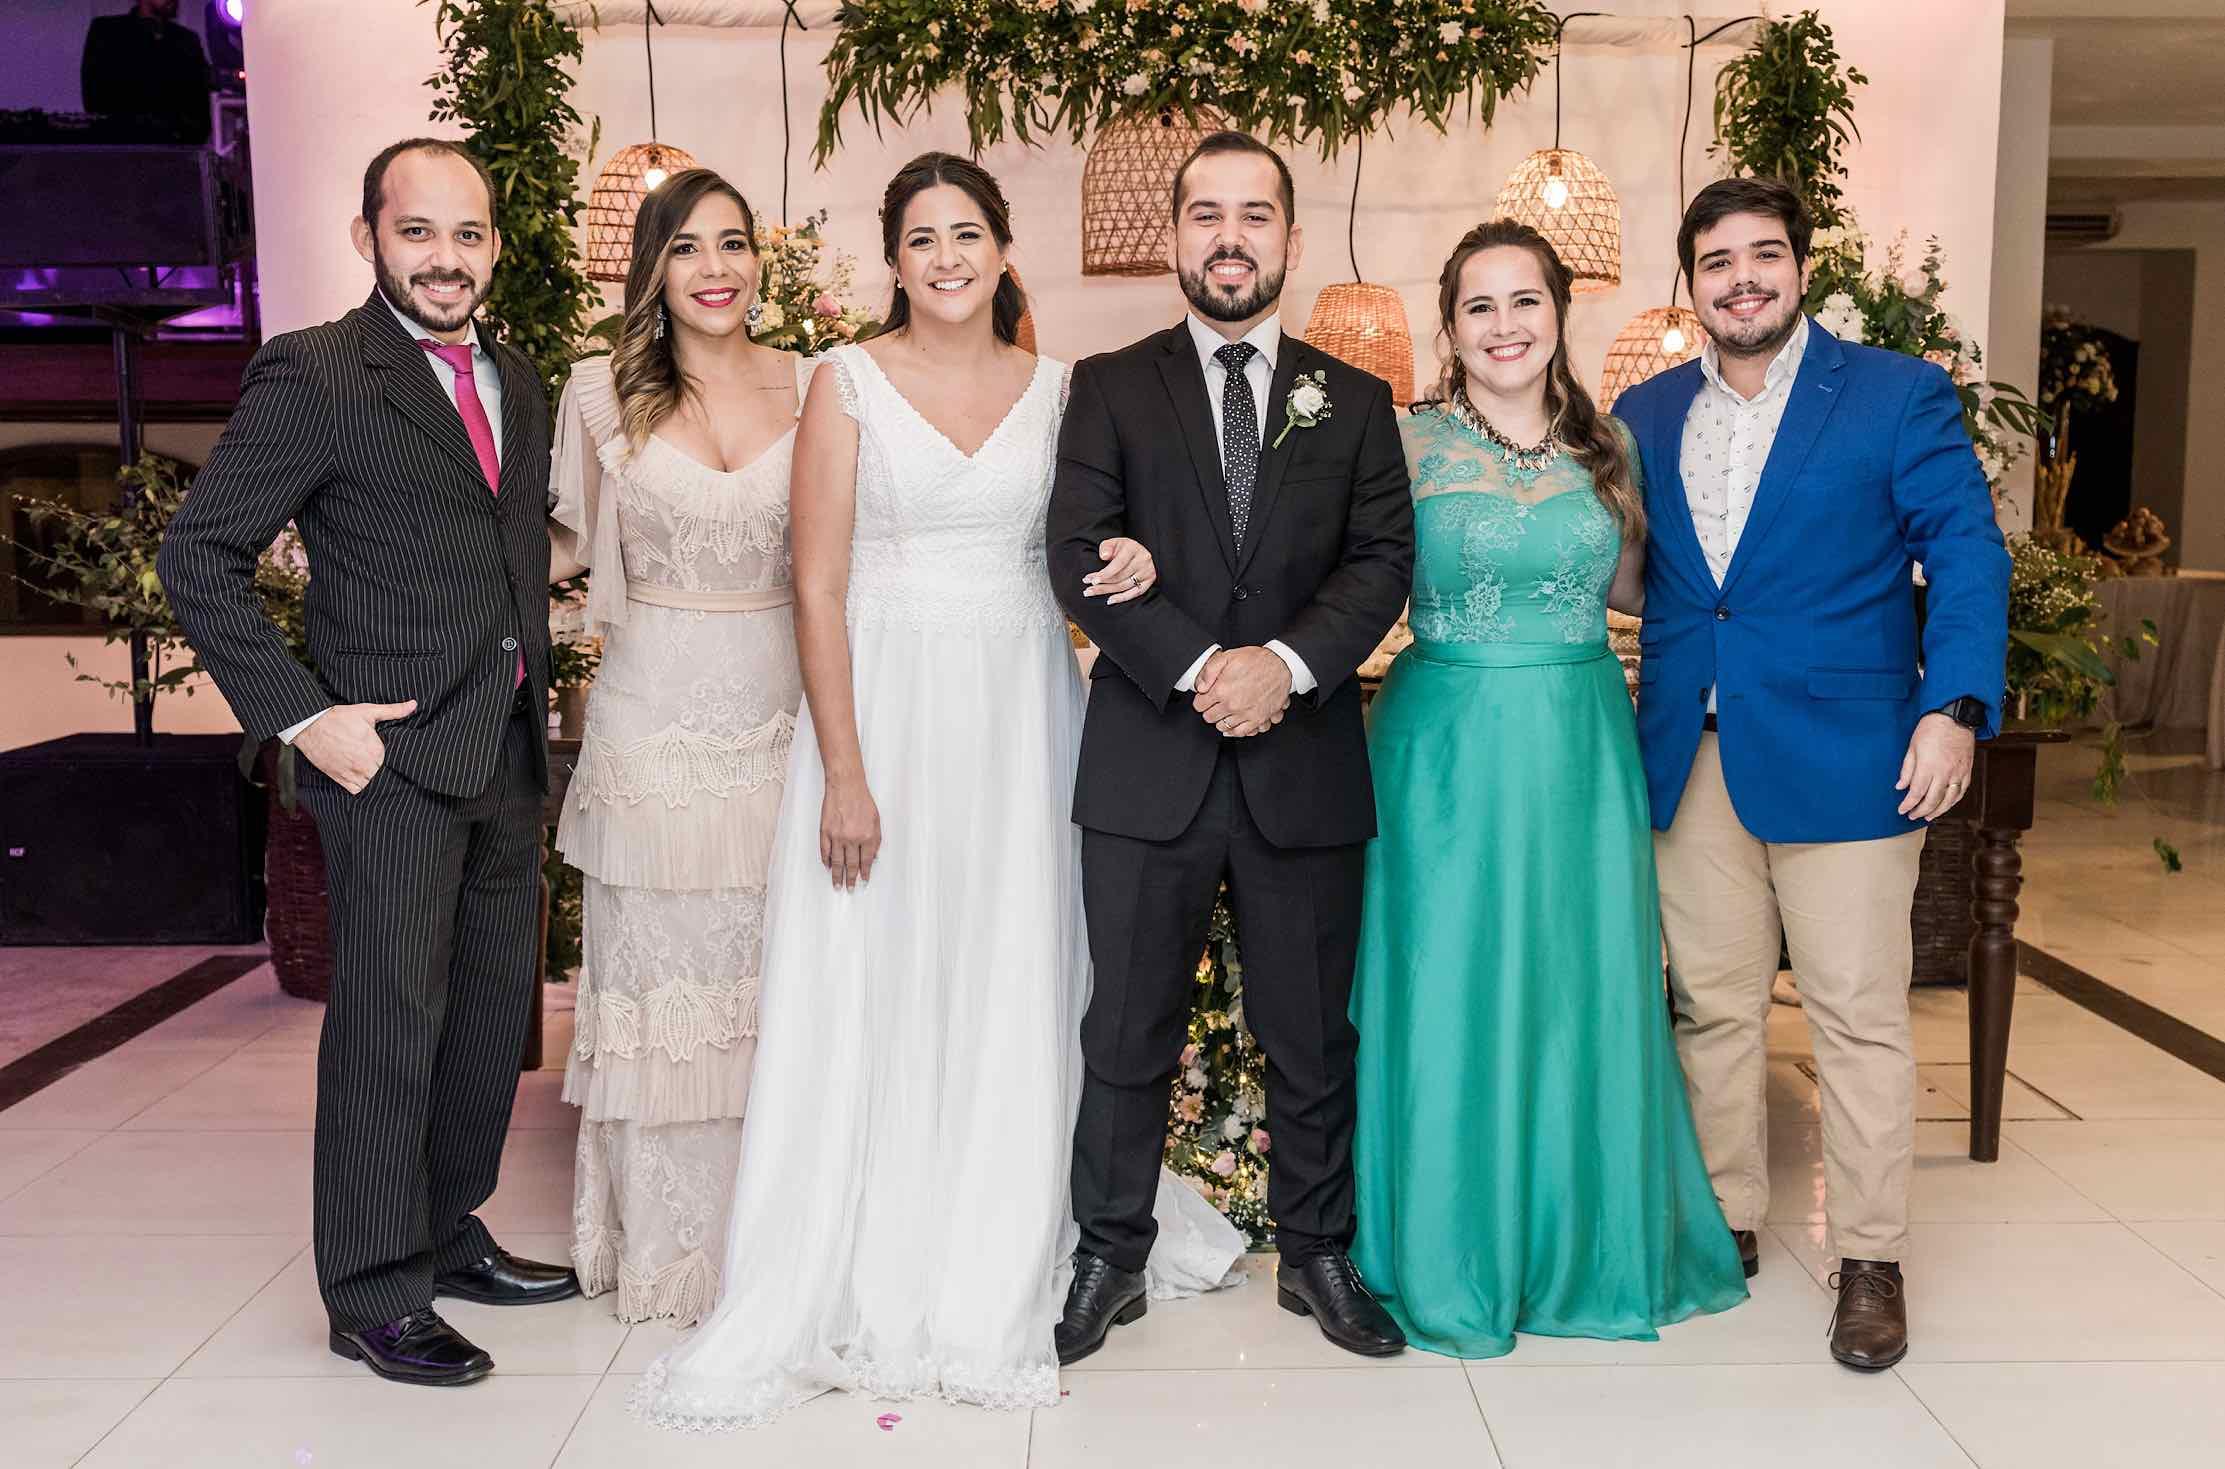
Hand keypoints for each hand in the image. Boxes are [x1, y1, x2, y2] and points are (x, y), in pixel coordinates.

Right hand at [294, 700, 415, 794]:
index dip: (393, 759)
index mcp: (377, 751)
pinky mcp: (341, 779)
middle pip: (384, 773)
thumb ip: (393, 711)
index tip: (389, 754)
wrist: (311, 726)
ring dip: (373, 778)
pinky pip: (357, 790)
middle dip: (384, 769)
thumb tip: (414, 704)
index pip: (394, 762)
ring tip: (371, 769)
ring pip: (372, 784)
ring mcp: (353, 774)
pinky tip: (361, 776)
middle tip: (378, 761)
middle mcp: (367, 765)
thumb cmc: (340, 717)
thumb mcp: (368, 712)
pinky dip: (361, 786)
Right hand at [820, 776, 881, 890]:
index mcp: (867, 836)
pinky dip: (826, 860)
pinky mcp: (825, 831)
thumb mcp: (876, 820)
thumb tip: (873, 857)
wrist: (846, 786)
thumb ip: (876, 840)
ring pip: (836, 861)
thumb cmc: (862, 801)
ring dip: (837, 875)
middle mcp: (852, 839)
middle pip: (851, 865)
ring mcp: (837, 836)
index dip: (864, 873)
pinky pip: (825, 851)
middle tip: (850, 890)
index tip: (863, 882)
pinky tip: (827, 866)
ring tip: (837, 885)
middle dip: (851, 879)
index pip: (866, 861)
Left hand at [1081, 537, 1156, 605]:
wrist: (1136, 551)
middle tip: (1087, 590)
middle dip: (1102, 584)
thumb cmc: (1121, 548)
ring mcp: (1148, 571)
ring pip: (1125, 586)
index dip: (1105, 573)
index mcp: (1134, 548)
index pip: (1119, 564)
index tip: (1093, 580)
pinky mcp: (1149, 581)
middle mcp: (1143, 560)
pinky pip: (1135, 593)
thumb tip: (1104, 556)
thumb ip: (1106, 547)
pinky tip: (1110, 600)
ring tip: (1092, 592)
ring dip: (1107, 591)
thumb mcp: (1113, 543)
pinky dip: (1122, 598)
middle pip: (1120, 576)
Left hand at [1193, 647, 1291, 737]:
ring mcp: (1245, 714)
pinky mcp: (1257, 719)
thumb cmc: (1257, 661)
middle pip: (1209, 717)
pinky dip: (1234, 730)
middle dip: (1209, 710)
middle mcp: (1232, 704)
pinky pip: (1240, 733)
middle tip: (1214, 703)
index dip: (1201, 699)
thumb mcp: (1228, 657)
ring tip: (1224, 711)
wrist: (1281, 665)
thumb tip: (1200, 686)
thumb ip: (1209, 671)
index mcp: (1222, 689)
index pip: (1199, 705)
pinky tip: (1233, 724)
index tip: (1205, 697)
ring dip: (1221, 720)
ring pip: (1222, 726)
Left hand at [1896, 712, 1976, 820]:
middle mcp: (1944, 773)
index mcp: (1928, 767)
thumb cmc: (1931, 729)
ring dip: (1938, 811)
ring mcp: (1958, 773)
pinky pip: (1961, 792)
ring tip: (1928, 816)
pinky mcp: (1967, 771)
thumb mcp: (1912, 747)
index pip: (1916, 793)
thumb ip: (1907, 769)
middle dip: (1921, 811)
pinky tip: (1946, 804)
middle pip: (1932, 800)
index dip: (1908, 804)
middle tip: (1912, 816)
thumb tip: (1901, 786)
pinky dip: (1953, 801)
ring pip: (1949, 800)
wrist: (1955, 717)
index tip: (1902, 810)